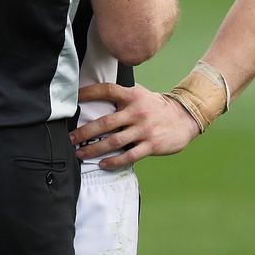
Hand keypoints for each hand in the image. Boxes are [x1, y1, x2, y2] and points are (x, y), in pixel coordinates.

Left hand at [70, 82, 199, 169]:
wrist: (184, 117)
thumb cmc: (156, 106)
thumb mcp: (140, 94)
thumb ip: (121, 96)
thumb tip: (95, 96)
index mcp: (132, 96)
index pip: (107, 90)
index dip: (89, 92)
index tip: (74, 98)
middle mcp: (136, 111)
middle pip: (105, 122)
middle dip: (84, 132)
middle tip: (70, 138)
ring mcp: (144, 129)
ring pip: (114, 142)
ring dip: (94, 149)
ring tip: (80, 153)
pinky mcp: (151, 145)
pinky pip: (129, 156)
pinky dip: (114, 161)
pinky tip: (102, 164)